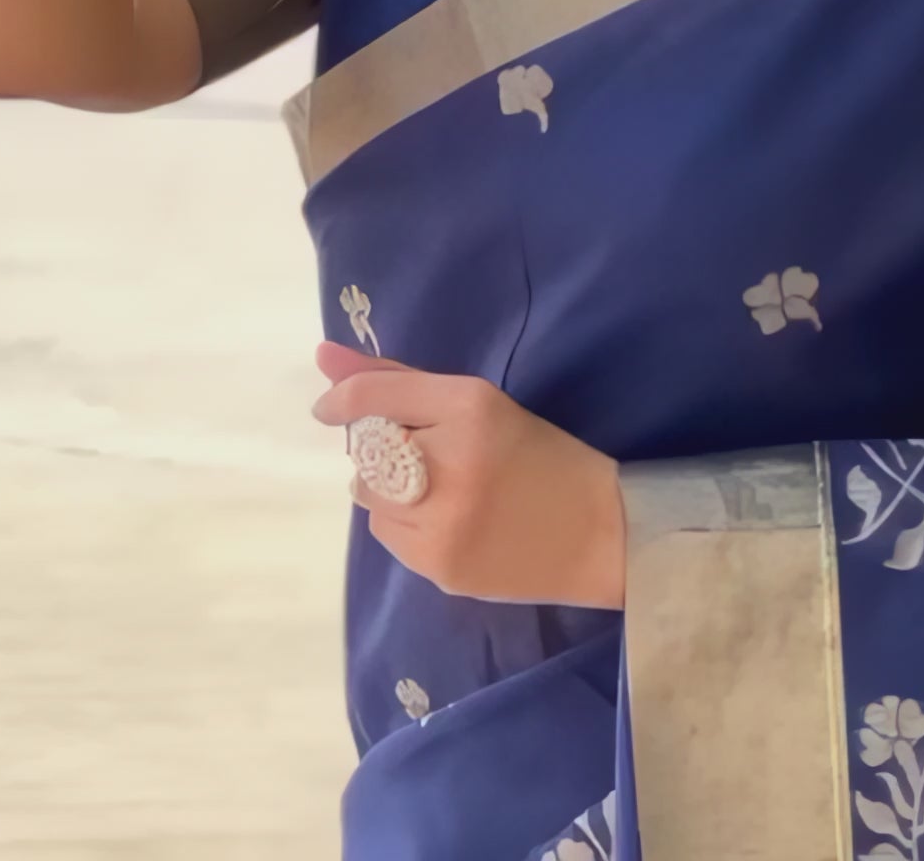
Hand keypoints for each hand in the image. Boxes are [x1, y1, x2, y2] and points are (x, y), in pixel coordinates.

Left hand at [312, 341, 626, 609]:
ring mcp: (443, 521)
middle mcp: (451, 461)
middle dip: (382, 450)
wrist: (599, 532)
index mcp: (469, 407)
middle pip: (367, 451)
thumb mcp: (479, 404)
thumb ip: (398, 380)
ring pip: (369, 496)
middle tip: (425, 454)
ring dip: (389, 489)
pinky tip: (448, 521)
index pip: (377, 396)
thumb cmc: (538, 455)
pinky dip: (405, 524)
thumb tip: (323, 357)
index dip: (342, 398)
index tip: (327, 407)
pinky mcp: (439, 566)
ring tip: (440, 490)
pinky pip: (388, 536)